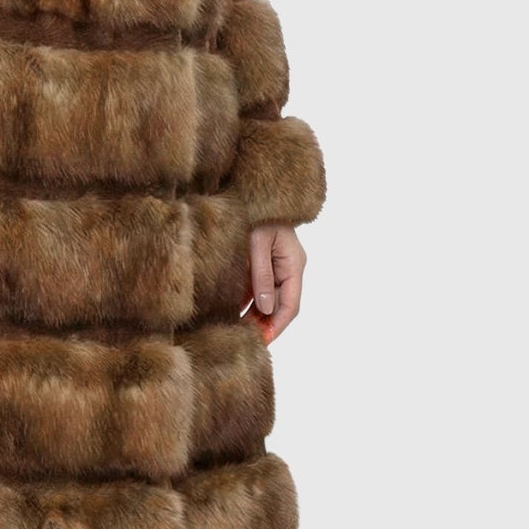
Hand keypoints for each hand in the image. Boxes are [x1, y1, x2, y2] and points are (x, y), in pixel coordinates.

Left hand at [241, 221, 305, 345]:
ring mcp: (277, 264)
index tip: (262, 341)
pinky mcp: (264, 260)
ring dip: (256, 314)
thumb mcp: (257, 243)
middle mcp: (289, 267)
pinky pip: (259, 286)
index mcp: (294, 264)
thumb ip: (261, 275)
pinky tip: (235, 311)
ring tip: (239, 331)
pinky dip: (248, 300)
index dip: (277, 326)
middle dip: (265, 324)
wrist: (252, 188)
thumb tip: (264, 308)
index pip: (291, 305)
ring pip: (269, 298)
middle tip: (246, 340)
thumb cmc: (257, 211)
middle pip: (280, 304)